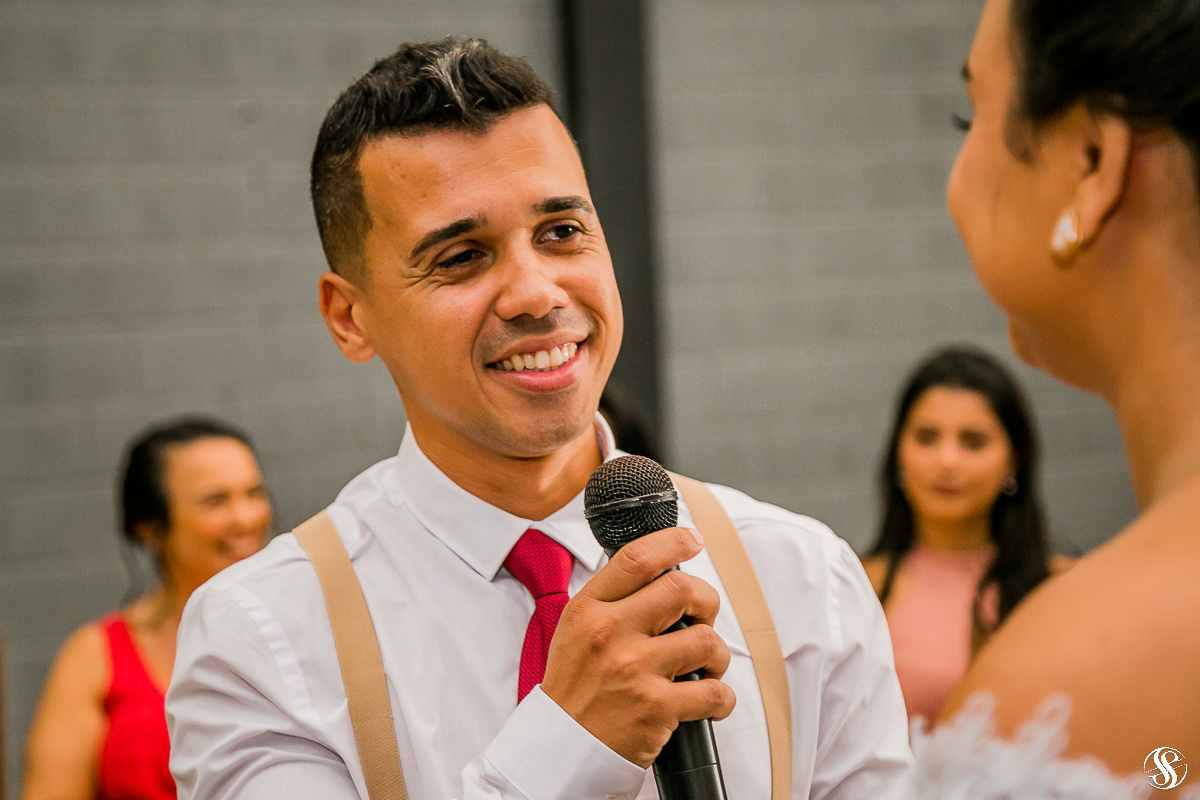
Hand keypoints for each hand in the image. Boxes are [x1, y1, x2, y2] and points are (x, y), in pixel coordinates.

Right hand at [539, 527, 735, 765]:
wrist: (561, 749)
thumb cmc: (575, 689)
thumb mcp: (576, 631)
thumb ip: (611, 601)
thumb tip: (658, 571)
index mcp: (589, 609)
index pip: (637, 558)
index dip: (674, 541)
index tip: (692, 540)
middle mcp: (610, 633)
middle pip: (682, 589)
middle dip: (706, 601)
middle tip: (702, 617)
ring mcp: (634, 670)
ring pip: (706, 639)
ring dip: (717, 654)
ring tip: (706, 666)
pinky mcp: (656, 708)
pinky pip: (714, 692)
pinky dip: (722, 698)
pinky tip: (710, 701)